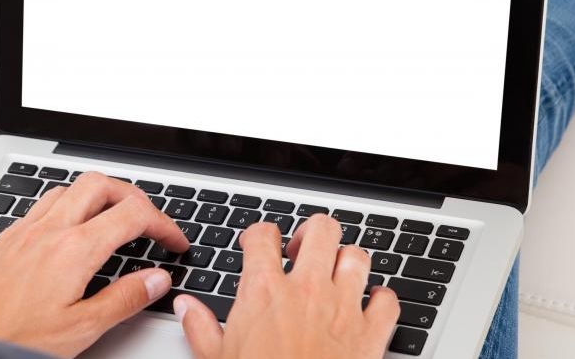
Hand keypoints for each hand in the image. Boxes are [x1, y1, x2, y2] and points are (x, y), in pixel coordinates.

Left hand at [0, 173, 189, 357]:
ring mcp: (22, 231)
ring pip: (68, 189)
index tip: (174, 242)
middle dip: (133, 196)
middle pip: (101, 184)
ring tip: (113, 220)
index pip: (132, 215)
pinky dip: (66, 207)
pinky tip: (67, 233)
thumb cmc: (11, 340)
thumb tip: (157, 279)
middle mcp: (48, 231)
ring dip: (98, 196)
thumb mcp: (80, 329)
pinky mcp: (3, 240)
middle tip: (149, 222)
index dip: (163, 224)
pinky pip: (41, 206)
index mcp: (73, 250)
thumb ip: (124, 299)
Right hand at [175, 215, 399, 358]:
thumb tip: (186, 307)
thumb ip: (200, 326)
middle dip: (313, 232)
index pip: (263, 234)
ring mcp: (343, 307)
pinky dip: (381, 299)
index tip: (259, 243)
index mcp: (264, 290)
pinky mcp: (371, 333)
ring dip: (347, 260)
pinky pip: (388, 300)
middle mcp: (307, 289)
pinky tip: (368, 305)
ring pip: (358, 257)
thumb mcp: (217, 357)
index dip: (259, 234)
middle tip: (303, 249)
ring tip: (336, 272)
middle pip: (322, 229)